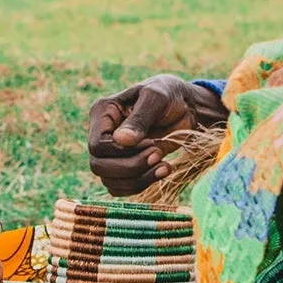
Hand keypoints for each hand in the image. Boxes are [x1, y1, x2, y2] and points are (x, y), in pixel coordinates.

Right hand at [88, 74, 227, 196]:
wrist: (185, 107)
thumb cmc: (169, 95)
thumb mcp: (156, 99)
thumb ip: (140, 119)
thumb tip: (121, 140)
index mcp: (102, 114)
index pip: (97, 145)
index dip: (121, 151)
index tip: (151, 142)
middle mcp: (103, 135)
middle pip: (98, 166)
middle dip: (131, 167)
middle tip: (158, 153)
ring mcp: (111, 153)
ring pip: (109, 181)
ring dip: (139, 179)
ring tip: (164, 165)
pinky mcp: (124, 167)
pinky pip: (122, 188)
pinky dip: (142, 184)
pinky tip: (163, 170)